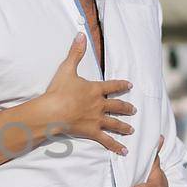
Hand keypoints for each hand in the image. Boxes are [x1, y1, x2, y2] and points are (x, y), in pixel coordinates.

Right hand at [39, 34, 134, 154]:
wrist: (53, 111)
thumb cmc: (58, 90)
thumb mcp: (67, 69)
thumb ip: (75, 53)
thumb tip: (80, 35)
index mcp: (95, 89)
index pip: (112, 86)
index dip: (121, 85)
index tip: (130, 85)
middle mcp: (99, 105)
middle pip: (117, 106)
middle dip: (126, 107)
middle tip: (134, 110)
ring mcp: (97, 120)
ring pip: (115, 123)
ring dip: (124, 126)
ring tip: (131, 129)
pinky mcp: (92, 132)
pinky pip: (106, 140)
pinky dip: (116, 146)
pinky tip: (124, 151)